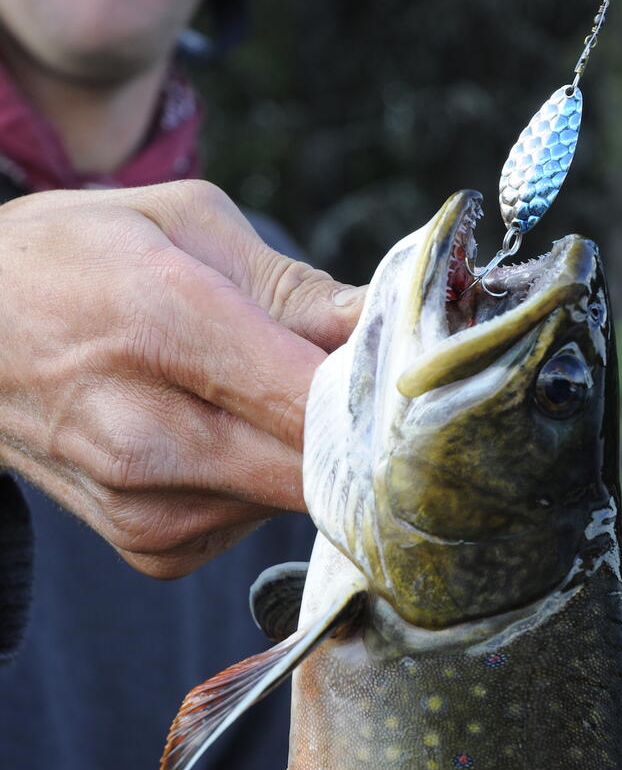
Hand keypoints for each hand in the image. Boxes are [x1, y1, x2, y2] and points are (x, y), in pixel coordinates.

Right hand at [0, 181, 363, 577]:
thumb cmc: (72, 261)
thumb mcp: (181, 222)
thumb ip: (293, 286)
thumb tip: (380, 329)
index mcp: (163, 324)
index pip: (316, 397)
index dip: (378, 390)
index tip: (401, 366)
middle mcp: (149, 433)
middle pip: (318, 468)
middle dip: (355, 427)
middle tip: (349, 379)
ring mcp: (145, 504)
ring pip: (296, 499)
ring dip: (303, 452)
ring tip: (250, 393)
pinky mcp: (150, 547)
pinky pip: (253, 523)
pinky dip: (258, 483)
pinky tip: (215, 435)